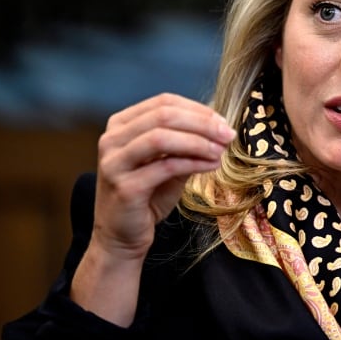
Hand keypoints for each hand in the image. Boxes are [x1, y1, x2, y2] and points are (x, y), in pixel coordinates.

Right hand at [71, 93, 235, 324]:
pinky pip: (166, 166)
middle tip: (228, 135)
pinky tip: (211, 165)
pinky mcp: (124, 187)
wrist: (123, 237)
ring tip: (221, 151)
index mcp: (121, 125)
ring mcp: (114, 162)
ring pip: (161, 136)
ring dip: (198, 141)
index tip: (222, 122)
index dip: (197, 109)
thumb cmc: (148, 196)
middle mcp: (112, 139)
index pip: (164, 102)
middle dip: (202, 123)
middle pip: (164, 115)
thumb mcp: (169, 162)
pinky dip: (193, 162)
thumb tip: (220, 128)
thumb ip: (187, 143)